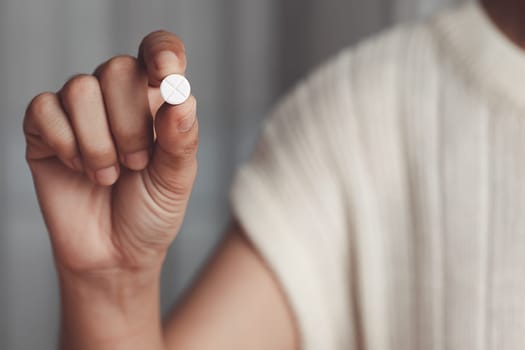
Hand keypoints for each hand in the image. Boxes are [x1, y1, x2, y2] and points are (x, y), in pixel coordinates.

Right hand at [23, 30, 197, 277]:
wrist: (115, 254)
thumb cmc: (151, 212)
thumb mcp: (176, 179)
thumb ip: (181, 139)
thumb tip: (181, 96)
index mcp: (157, 103)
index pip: (159, 52)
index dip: (161, 51)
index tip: (166, 73)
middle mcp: (118, 99)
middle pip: (117, 69)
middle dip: (130, 125)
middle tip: (136, 163)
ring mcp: (80, 113)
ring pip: (80, 88)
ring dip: (98, 141)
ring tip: (109, 175)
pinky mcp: (44, 130)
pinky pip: (43, 109)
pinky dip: (66, 142)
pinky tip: (79, 169)